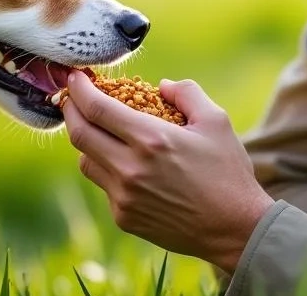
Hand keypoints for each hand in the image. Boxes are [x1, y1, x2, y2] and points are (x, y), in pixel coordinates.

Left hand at [61, 72, 275, 272]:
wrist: (234, 228)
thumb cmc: (228, 172)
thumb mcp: (216, 121)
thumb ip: (187, 93)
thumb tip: (162, 86)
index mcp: (151, 139)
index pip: (97, 109)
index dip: (80, 90)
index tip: (75, 78)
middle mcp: (130, 168)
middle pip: (79, 134)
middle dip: (71, 110)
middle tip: (73, 98)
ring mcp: (124, 197)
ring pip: (86, 162)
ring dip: (88, 142)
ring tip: (101, 131)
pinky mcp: (124, 218)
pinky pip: (104, 186)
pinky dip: (108, 170)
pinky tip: (128, 165)